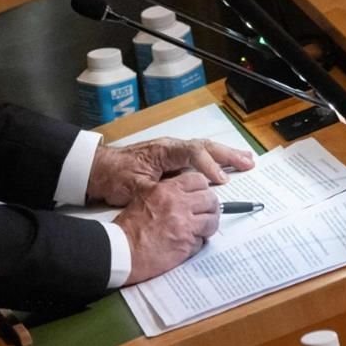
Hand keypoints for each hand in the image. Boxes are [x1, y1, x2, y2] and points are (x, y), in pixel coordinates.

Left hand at [86, 137, 253, 206]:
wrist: (97, 169)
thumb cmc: (114, 176)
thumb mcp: (134, 187)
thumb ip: (157, 191)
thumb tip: (178, 198)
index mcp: (163, 150)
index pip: (192, 153)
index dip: (208, 166)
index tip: (219, 181)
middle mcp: (170, 148)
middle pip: (204, 147)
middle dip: (227, 155)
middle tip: (248, 164)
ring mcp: (171, 153)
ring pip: (204, 150)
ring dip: (225, 156)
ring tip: (246, 161)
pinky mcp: (171, 161)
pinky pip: (198, 158)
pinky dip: (214, 162)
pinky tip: (225, 168)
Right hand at [114, 172, 219, 283]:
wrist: (122, 249)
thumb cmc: (128, 227)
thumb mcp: (144, 198)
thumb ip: (165, 194)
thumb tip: (183, 197)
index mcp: (166, 190)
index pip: (198, 180)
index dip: (202, 189)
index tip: (202, 194)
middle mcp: (178, 204)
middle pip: (210, 199)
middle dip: (210, 207)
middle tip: (206, 213)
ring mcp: (184, 225)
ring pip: (212, 220)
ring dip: (208, 226)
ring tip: (200, 230)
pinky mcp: (186, 244)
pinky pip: (202, 241)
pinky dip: (198, 243)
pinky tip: (186, 244)